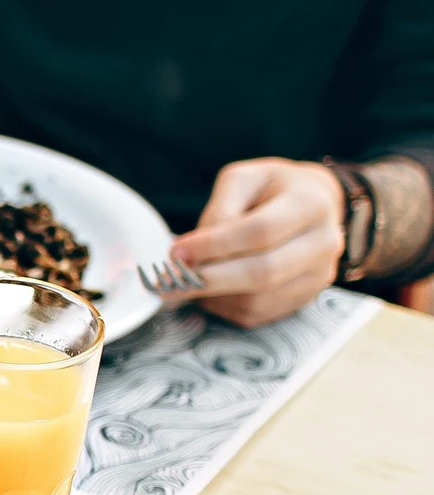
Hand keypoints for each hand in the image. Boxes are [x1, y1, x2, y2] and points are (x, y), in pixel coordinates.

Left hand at [172, 159, 344, 327]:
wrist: (314, 202)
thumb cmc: (271, 188)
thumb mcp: (243, 180)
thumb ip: (219, 210)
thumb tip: (193, 253)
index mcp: (310, 205)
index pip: (260, 233)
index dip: (214, 246)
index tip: (177, 253)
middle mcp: (323, 243)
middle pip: (263, 273)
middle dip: (209, 280)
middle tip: (171, 281)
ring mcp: (318, 275)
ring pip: (258, 300)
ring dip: (213, 297)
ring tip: (188, 283)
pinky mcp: (306, 298)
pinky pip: (258, 314)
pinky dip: (225, 308)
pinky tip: (209, 292)